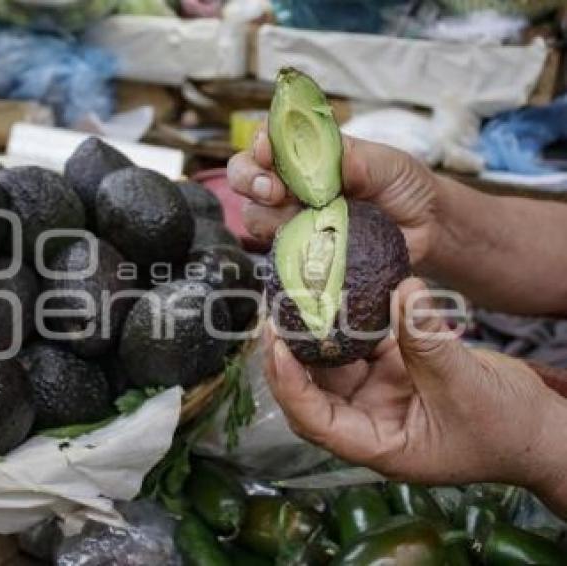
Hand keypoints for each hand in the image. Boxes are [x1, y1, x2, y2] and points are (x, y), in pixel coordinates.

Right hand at [228, 129, 437, 266]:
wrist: (424, 228)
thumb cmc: (403, 186)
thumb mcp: (391, 164)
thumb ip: (364, 161)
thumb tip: (344, 162)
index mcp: (307, 153)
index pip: (266, 140)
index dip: (259, 144)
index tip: (267, 152)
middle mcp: (291, 183)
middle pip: (244, 176)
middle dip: (249, 180)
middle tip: (273, 191)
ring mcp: (292, 218)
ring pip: (254, 215)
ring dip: (268, 218)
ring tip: (301, 222)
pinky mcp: (300, 251)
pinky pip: (276, 252)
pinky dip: (286, 250)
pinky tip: (310, 248)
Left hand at [264, 277, 566, 512]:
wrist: (538, 427)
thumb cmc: (505, 428)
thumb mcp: (465, 384)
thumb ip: (428, 340)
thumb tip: (403, 290)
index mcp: (378, 444)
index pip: (316, 420)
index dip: (290, 386)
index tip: (278, 347)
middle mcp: (369, 420)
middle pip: (313, 390)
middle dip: (289, 355)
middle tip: (274, 313)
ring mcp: (380, 394)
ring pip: (334, 364)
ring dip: (316, 334)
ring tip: (295, 297)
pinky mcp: (394, 370)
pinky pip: (363, 344)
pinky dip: (351, 322)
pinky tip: (337, 293)